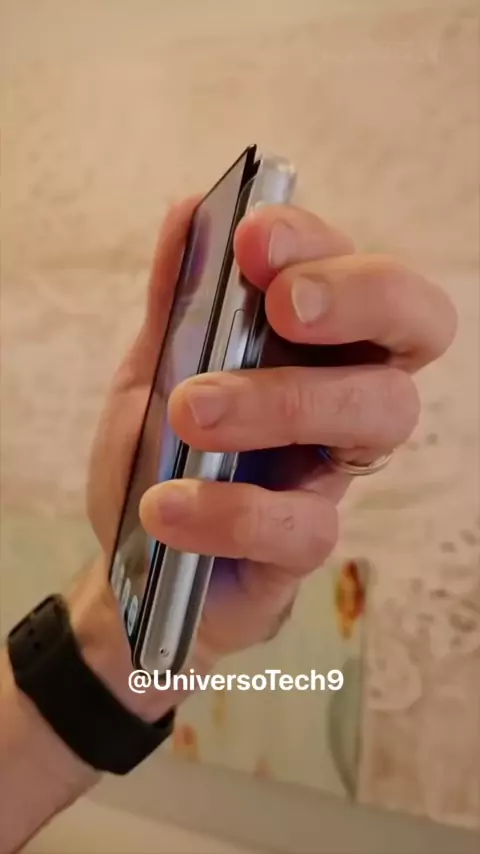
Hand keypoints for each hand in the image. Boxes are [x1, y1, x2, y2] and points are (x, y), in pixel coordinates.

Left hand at [81, 198, 455, 718]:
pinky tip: (167, 506)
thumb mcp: (154, 366)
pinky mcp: (306, 542)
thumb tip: (187, 209)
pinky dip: (232, 509)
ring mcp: (331, 467)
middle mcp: (343, 392)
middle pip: (415, 327)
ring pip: (380, 413)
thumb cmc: (159, 452)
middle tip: (283, 306)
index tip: (253, 240)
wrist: (139, 557)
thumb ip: (176, 298)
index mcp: (313, 341)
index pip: (356, 269)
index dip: (319, 242)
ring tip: (191, 412)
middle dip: (358, 297)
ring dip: (284, 401)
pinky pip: (305, 523)